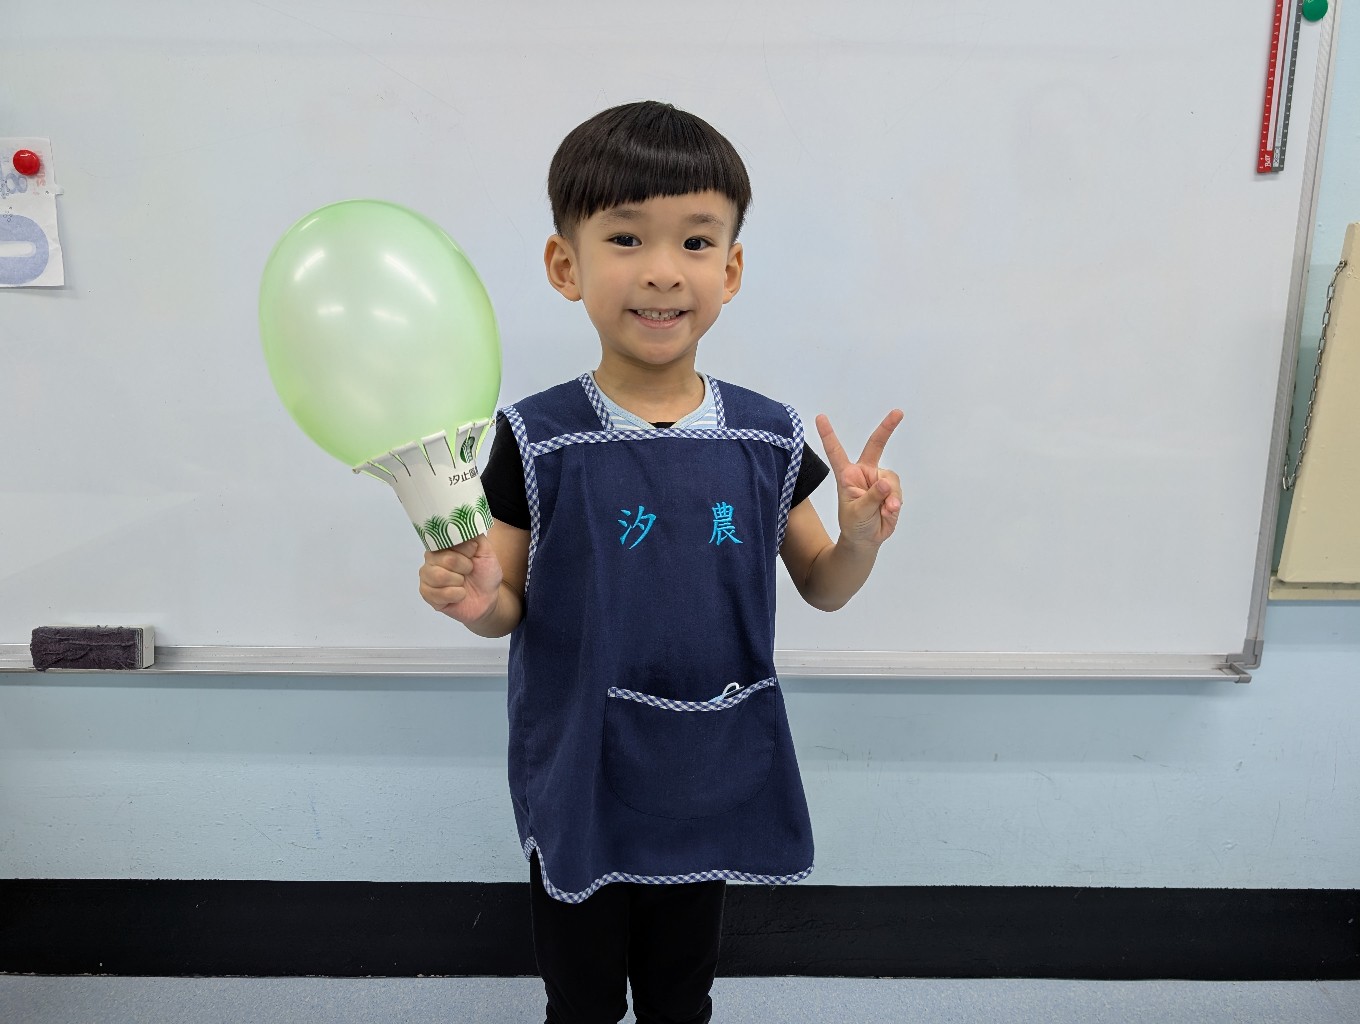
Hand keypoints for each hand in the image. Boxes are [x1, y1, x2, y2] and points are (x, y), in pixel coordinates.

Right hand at [418, 534, 504, 624]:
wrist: (488, 598)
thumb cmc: (485, 573)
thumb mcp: (486, 551)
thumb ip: (475, 535)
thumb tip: (462, 522)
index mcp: (443, 545)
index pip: (448, 540)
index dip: (465, 550)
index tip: (472, 555)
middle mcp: (431, 559)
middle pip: (446, 559)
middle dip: (465, 567)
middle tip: (469, 571)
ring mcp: (427, 576)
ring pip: (439, 576)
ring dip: (459, 582)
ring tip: (463, 583)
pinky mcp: (427, 594)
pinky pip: (439, 594)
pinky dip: (456, 595)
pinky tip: (459, 595)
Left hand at [816, 410, 903, 548]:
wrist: (866, 540)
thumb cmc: (854, 525)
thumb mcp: (857, 513)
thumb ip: (871, 498)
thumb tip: (885, 484)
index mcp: (847, 475)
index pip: (836, 451)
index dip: (828, 434)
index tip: (820, 417)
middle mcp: (864, 473)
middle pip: (876, 445)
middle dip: (887, 428)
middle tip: (898, 412)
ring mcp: (878, 480)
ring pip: (891, 479)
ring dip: (891, 496)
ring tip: (884, 510)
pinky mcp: (891, 490)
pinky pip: (898, 491)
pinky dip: (895, 502)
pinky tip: (889, 512)